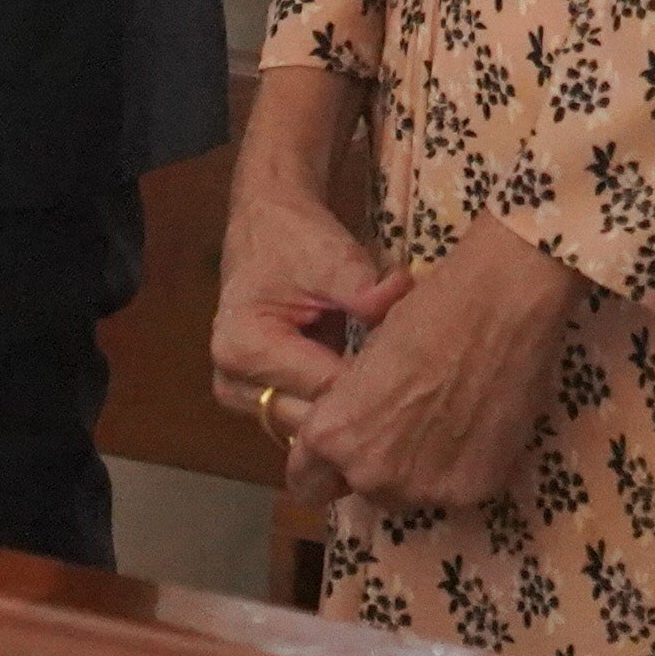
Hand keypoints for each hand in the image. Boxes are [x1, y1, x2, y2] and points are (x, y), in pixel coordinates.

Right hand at [206, 94, 412, 476]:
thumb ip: (365, 288)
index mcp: (243, 348)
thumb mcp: (334, 256)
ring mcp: (240, 397)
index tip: (422, 374)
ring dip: (352, 413)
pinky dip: (338, 409)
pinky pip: (306, 420)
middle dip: (364, 406)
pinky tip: (374, 395)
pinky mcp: (257, 401)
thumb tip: (398, 298)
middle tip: (418, 389)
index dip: (375, 384)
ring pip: (311, 429)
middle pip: (313, 420)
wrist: (265, 227)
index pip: (324, 389)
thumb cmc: (296, 239)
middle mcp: (232, 383)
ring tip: (398, 393)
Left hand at [286, 217, 584, 515]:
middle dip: (379, 464)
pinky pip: (457, 489)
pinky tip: (478, 424)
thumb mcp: (367, 358)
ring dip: (421, 470)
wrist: (503, 306)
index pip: (306, 482)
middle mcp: (372, 474)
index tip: (344, 451)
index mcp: (335, 436)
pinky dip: (464, 466)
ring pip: (412, 494)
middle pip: (364, 489)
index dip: (323, 465)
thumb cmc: (429, 312)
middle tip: (407, 424)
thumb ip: (352, 408)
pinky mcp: (473, 491)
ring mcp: (425, 489)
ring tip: (448, 421)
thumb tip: (360, 424)